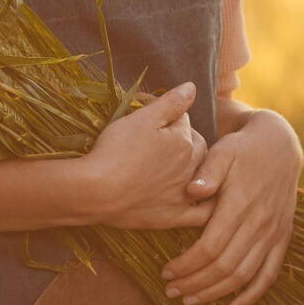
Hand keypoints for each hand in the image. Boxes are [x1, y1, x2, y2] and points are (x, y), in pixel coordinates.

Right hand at [79, 85, 211, 231]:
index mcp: (184, 141)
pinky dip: (206, 207)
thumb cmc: (116, 151)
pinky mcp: (173, 217)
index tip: (148, 116)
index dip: (166, 115)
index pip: (184, 121)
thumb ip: (170, 103)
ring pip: (200, 174)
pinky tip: (203, 202)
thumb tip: (193, 88)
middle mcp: (190, 167)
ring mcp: (183, 193)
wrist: (97, 191)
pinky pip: (201, 214)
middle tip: (160, 139)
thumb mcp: (142, 118)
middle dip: (184, 139)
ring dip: (194, 166)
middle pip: (196, 146)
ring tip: (173, 163)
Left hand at [160, 110, 302, 304]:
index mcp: (241, 204)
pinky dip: (253, 295)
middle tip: (171, 291)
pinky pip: (269, 274)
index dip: (187, 264)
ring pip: (244, 275)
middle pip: (225, 267)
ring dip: (216, 293)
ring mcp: (274, 233)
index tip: (166, 271)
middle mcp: (260, 223)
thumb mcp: (223, 152)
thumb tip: (192, 191)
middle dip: (195, 283)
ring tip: (191, 300)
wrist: (280, 146)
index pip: (211, 246)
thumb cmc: (242, 150)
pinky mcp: (282, 238)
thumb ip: (207, 172)